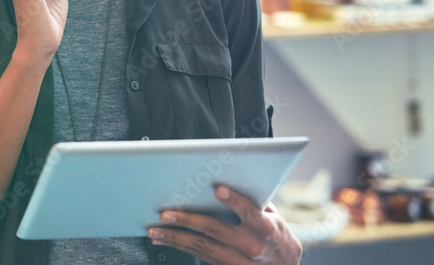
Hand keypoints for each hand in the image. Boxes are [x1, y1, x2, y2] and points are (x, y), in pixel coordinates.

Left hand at [147, 186, 301, 264]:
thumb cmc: (278, 238)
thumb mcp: (275, 219)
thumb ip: (256, 201)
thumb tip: (232, 177)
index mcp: (266, 228)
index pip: (249, 212)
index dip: (234, 201)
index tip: (218, 189)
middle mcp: (252, 246)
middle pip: (215, 230)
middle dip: (188, 221)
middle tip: (165, 214)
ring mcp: (238, 260)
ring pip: (202, 247)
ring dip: (175, 238)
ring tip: (155, 230)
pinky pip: (200, 256)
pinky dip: (180, 247)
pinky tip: (164, 240)